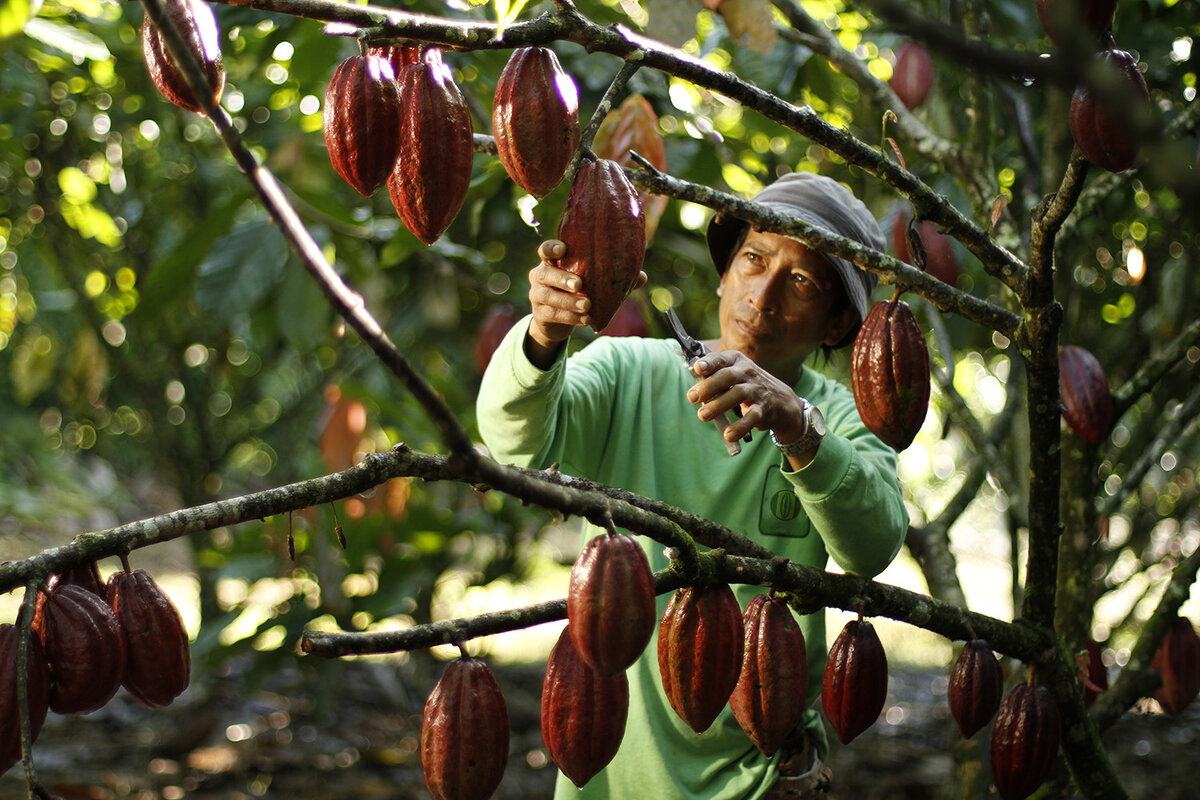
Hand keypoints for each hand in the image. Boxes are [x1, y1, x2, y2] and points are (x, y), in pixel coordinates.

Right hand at [526, 240, 648, 367]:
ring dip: (569, 302)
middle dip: (562, 278)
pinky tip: (586, 320)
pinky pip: (553, 314)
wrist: (557, 321)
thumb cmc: (578, 293)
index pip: (545, 249)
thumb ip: (613, 278)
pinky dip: (571, 317)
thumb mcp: (593, 283)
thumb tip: (642, 276)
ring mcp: (537, 295)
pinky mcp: (540, 313)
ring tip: (587, 306)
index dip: (552, 248)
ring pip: (549, 296)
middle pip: (545, 274)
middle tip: (580, 284)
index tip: (563, 249)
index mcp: (553, 262)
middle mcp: (540, 275)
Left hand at [685, 350, 806, 444]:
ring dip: (719, 405)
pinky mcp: (763, 409)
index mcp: (736, 361)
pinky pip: (751, 417)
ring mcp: (756, 390)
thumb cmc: (746, 384)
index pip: (721, 359)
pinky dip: (740, 427)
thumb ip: (712, 377)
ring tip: (702, 415)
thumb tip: (691, 384)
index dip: (709, 363)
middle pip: (727, 376)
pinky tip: (728, 434)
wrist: (779, 400)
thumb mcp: (732, 374)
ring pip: (738, 394)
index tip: (697, 368)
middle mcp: (747, 372)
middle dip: (709, 386)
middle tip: (692, 397)